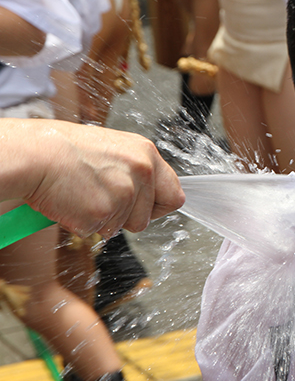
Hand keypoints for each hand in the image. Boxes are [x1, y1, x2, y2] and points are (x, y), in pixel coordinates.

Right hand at [9, 120, 184, 236]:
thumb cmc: (66, 150)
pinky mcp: (103, 212)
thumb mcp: (113, 149)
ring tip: (83, 194)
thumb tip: (149, 194)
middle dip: (124, 217)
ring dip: (102, 219)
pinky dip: (82, 223)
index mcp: (146, 154)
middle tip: (99, 197)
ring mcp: (124, 193)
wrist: (35, 154)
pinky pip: (96, 231)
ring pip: (121, 227)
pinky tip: (72, 201)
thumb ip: (135, 171)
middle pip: (146, 218)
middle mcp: (142, 172)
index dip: (157, 208)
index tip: (144, 209)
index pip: (174, 195)